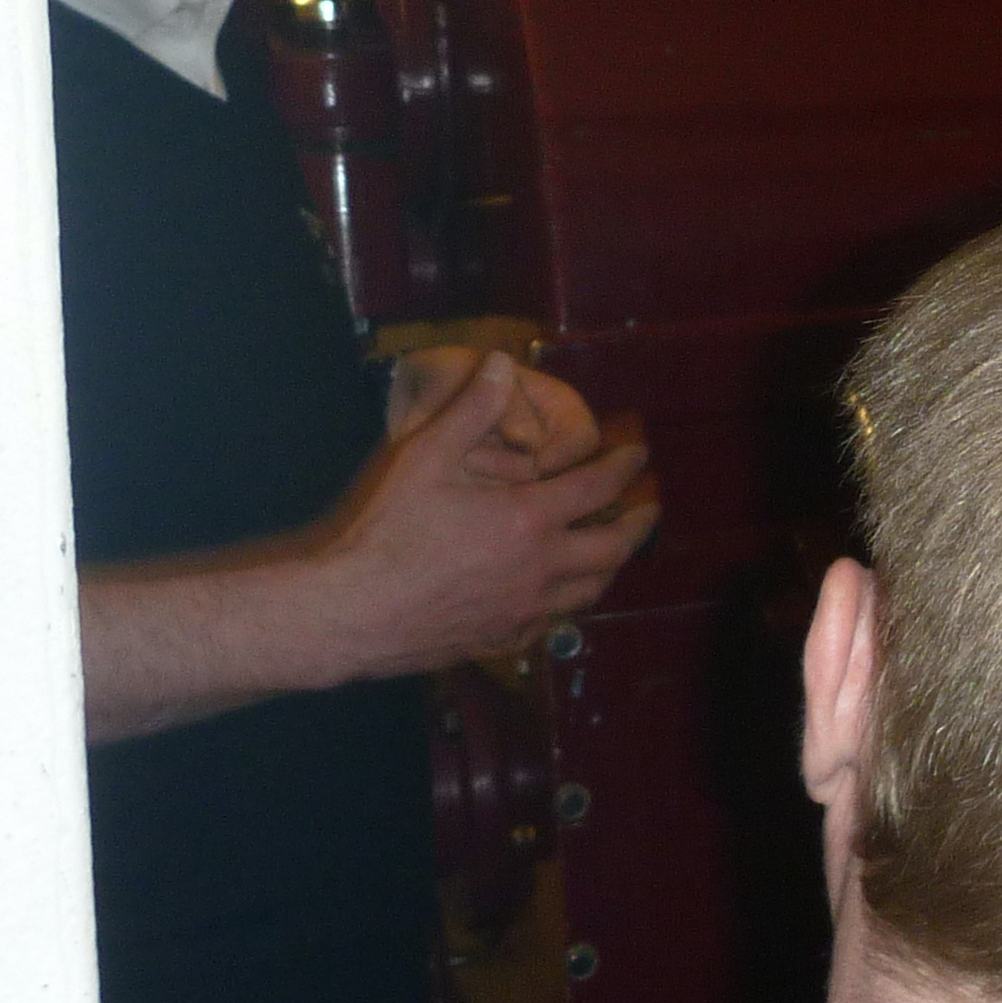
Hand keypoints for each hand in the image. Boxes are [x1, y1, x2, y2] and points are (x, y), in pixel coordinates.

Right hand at [316, 352, 657, 678]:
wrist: (352, 614)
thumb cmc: (386, 532)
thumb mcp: (424, 458)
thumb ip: (470, 409)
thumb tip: (502, 362)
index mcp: (530, 519)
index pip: (598, 487)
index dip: (625, 466)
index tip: (640, 453)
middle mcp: (543, 568)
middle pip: (614, 548)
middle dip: (638, 523)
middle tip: (649, 508)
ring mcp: (528, 611)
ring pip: (592, 590)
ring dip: (611, 566)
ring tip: (615, 550)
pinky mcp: (507, 640)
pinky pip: (558, 621)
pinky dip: (571, 602)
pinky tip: (562, 594)